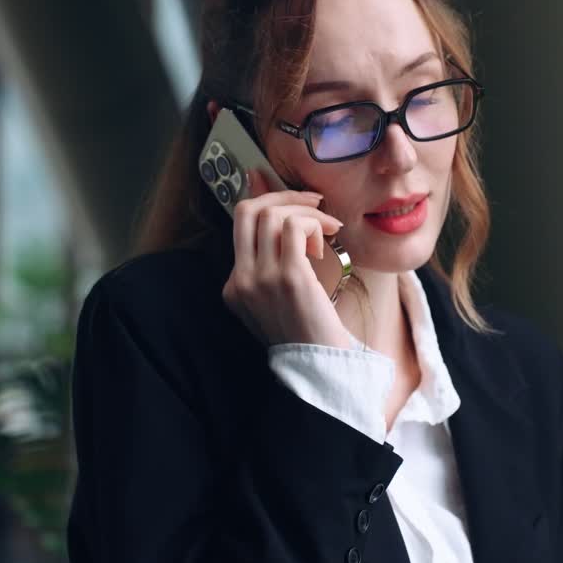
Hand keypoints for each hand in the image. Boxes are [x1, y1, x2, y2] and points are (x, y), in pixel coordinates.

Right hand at [223, 169, 351, 348]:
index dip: (272, 204)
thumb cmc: (310, 329)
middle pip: (247, 211)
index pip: (241, 224)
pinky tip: (328, 241)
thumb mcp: (282, 292)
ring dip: (306, 211)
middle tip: (313, 203)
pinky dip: (315, 223)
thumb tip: (272, 205)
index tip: (301, 207)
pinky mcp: (288, 277)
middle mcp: (241, 280)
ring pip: (272, 214)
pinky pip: (295, 227)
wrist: (322, 366)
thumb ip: (274, 255)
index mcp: (234, 286)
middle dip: (283, 195)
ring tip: (327, 229)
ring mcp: (261, 278)